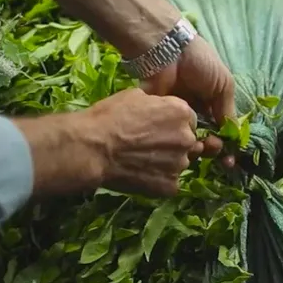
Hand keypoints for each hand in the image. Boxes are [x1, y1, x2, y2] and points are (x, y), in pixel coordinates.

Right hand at [16, 88, 207, 197]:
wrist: (93, 148)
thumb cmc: (110, 118)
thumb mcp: (135, 96)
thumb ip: (157, 103)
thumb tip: (159, 107)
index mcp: (182, 112)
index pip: (188, 120)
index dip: (172, 124)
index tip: (157, 128)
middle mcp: (187, 138)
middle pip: (187, 142)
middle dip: (173, 144)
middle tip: (148, 146)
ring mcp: (180, 164)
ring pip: (179, 163)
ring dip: (166, 162)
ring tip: (141, 161)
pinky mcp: (170, 186)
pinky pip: (169, 183)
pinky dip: (157, 180)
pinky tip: (140, 174)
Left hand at [141, 36, 236, 166]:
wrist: (169, 50)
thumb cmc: (201, 63)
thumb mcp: (224, 85)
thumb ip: (228, 112)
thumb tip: (232, 138)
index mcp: (211, 102)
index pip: (220, 130)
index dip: (225, 145)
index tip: (228, 161)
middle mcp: (194, 111)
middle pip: (204, 138)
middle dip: (211, 147)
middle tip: (212, 148)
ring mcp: (175, 115)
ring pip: (186, 139)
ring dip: (194, 146)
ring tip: (198, 146)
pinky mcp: (158, 116)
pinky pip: (168, 134)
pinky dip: (174, 141)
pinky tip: (181, 145)